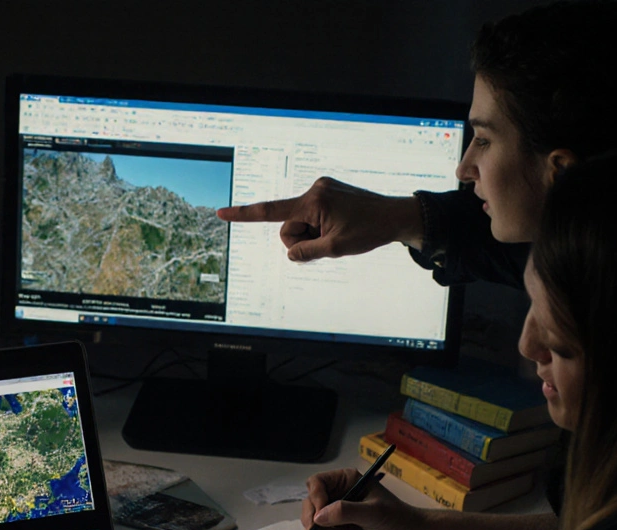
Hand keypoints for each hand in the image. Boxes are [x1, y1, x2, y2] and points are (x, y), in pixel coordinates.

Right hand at [216, 177, 422, 261]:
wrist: (395, 216)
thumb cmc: (369, 230)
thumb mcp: (335, 249)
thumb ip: (306, 252)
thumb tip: (291, 253)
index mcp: (313, 200)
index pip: (271, 211)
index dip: (244, 215)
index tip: (221, 213)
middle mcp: (314, 190)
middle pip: (290, 226)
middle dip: (304, 239)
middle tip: (330, 242)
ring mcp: (322, 190)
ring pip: (302, 223)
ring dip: (315, 234)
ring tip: (339, 234)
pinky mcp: (328, 194)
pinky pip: (313, 217)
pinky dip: (321, 227)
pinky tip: (341, 227)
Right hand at [301, 467, 426, 529]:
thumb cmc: (395, 518)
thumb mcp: (372, 512)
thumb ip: (345, 512)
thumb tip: (318, 517)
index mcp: (345, 480)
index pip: (316, 484)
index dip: (315, 499)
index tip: (321, 518)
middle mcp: (337, 493)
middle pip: (311, 506)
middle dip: (317, 526)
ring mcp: (336, 512)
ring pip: (315, 524)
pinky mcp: (338, 528)